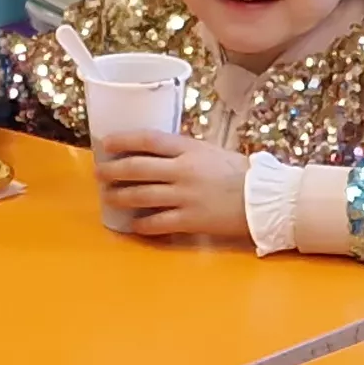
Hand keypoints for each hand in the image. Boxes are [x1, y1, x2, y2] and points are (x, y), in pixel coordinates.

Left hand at [94, 132, 250, 241]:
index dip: (123, 140)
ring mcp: (184, 196)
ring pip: (140, 196)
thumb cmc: (241, 173)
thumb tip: (156, 153)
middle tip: (99, 173)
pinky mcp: (190, 220)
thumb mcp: (211, 151)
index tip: (107, 142)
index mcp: (189, 149)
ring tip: (108, 197)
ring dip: (119, 196)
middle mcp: (183, 170)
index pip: (148, 139)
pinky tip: (133, 225)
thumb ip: (185, 152)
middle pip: (136, 168)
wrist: (264, 199)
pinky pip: (156, 223)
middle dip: (112, 170)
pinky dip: (141, 224)